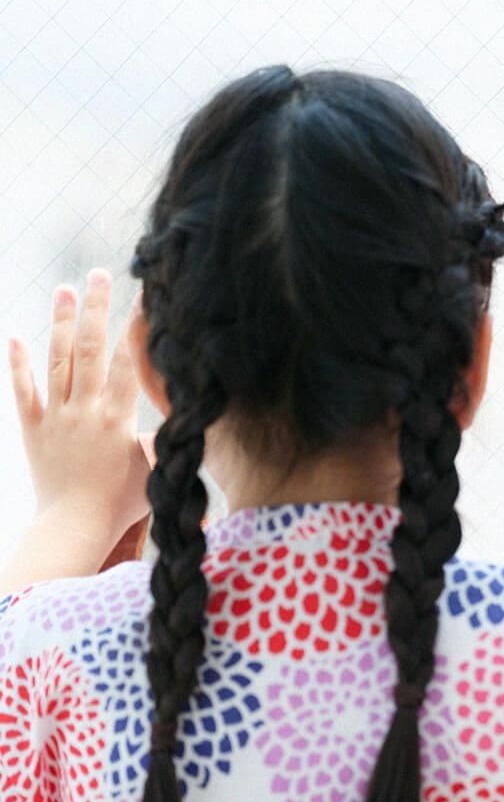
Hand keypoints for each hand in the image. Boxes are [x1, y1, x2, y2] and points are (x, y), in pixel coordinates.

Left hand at [8, 273, 149, 559]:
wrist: (74, 527)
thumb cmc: (121, 504)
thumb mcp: (154, 470)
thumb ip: (164, 439)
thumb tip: (188, 420)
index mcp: (117, 419)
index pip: (127, 363)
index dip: (134, 327)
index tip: (141, 296)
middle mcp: (85, 411)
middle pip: (90, 350)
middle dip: (96, 309)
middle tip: (99, 274)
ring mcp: (57, 417)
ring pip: (58, 361)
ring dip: (61, 323)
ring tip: (64, 289)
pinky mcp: (34, 430)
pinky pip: (24, 391)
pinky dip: (18, 363)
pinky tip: (15, 335)